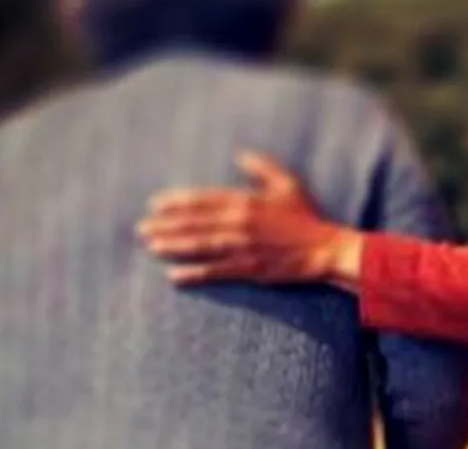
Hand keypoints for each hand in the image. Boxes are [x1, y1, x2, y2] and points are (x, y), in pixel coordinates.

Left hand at [138, 152, 361, 285]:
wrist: (327, 250)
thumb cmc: (307, 218)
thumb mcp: (288, 185)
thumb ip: (262, 167)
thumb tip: (240, 153)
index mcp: (246, 201)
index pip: (202, 199)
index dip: (176, 201)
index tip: (154, 204)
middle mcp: (240, 222)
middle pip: (194, 222)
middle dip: (165, 225)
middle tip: (140, 229)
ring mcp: (244, 246)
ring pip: (200, 245)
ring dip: (173, 245)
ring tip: (151, 246)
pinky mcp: (251, 269)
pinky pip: (217, 271)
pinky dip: (194, 274)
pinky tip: (174, 277)